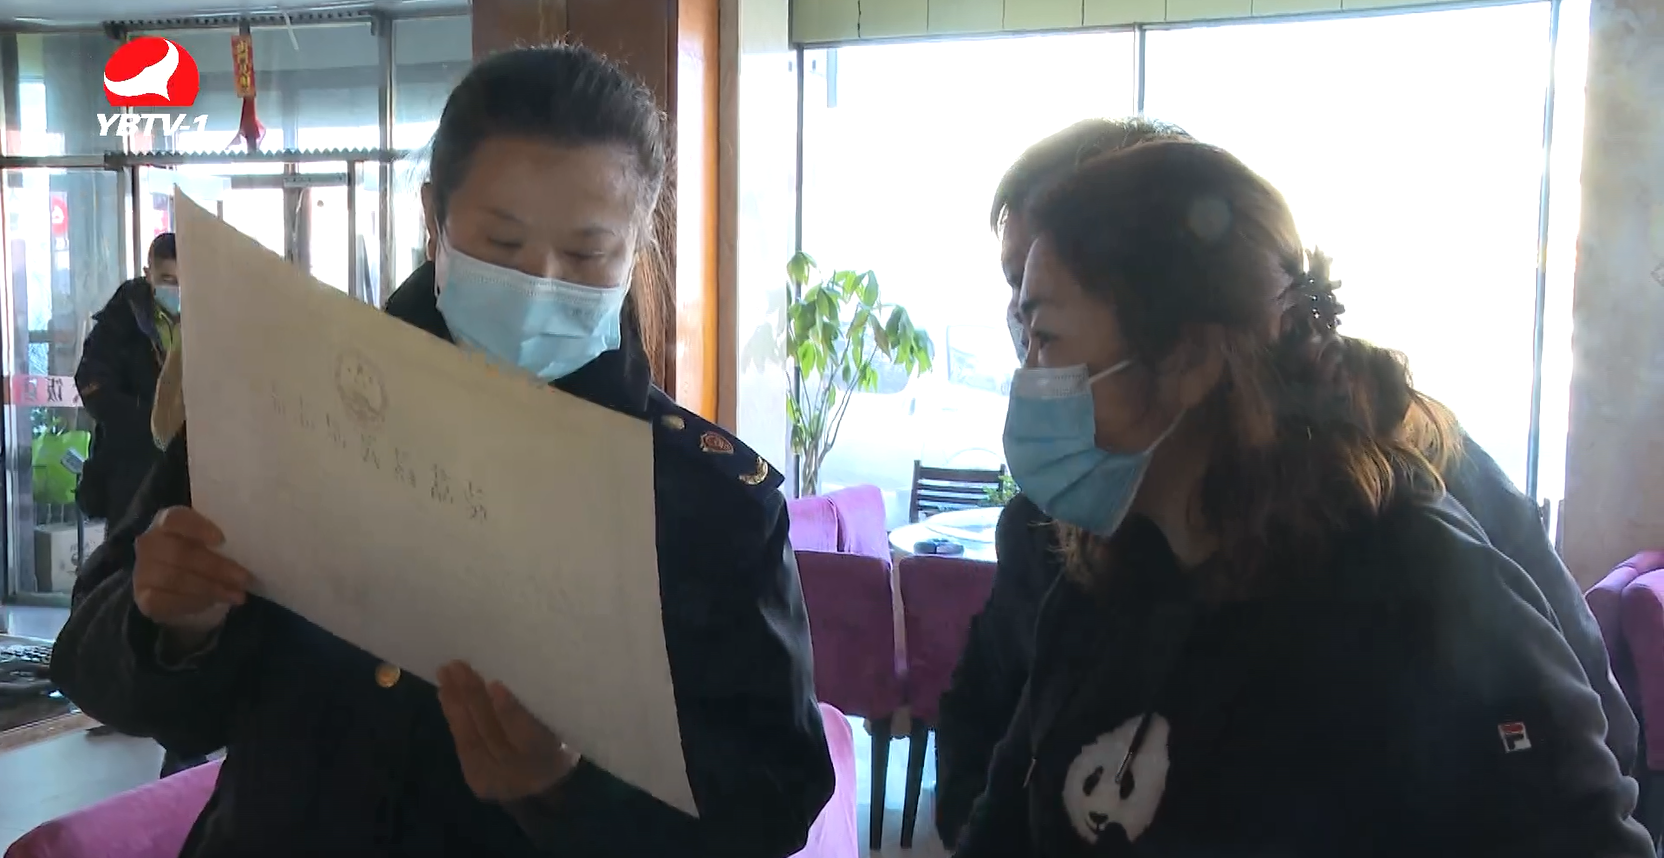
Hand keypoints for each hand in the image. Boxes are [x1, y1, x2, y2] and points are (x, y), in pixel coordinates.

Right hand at [133, 507, 251, 638]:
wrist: (176, 586)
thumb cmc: (202, 554)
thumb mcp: (211, 542)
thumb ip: (222, 540)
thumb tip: (253, 548)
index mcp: (167, 522)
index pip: (175, 519)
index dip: (197, 527)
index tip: (221, 539)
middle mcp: (149, 543)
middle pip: (179, 553)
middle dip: (216, 567)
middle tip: (244, 578)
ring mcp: (142, 571)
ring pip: (175, 579)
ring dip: (210, 588)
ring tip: (237, 594)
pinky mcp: (144, 597)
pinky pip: (167, 601)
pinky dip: (193, 602)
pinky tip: (212, 602)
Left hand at [437, 661, 580, 802]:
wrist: (546, 789)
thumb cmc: (557, 744)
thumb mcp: (558, 725)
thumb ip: (537, 708)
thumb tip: (502, 681)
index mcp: (552, 756)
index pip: (528, 737)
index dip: (510, 712)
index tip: (495, 685)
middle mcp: (523, 774)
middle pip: (494, 734)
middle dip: (474, 699)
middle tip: (459, 667)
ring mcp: (497, 780)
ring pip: (473, 739)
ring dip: (456, 704)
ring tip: (445, 674)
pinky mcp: (478, 780)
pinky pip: (464, 746)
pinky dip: (453, 718)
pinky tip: (444, 695)